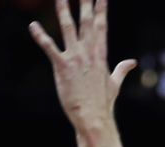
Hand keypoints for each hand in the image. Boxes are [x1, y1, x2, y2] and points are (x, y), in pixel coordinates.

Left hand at [30, 0, 135, 132]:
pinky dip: (40, 36)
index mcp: (101, 53)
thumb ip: (122, 69)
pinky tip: (32, 25)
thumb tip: (131, 62)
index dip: (100, 8)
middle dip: (84, 2)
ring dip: (63, 10)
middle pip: (86, 20)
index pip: (101, 24)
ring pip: (68, 27)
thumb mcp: (115, 83)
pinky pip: (49, 47)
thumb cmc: (103, 104)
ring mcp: (75, 57)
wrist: (93, 118)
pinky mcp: (62, 66)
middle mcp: (88, 51)